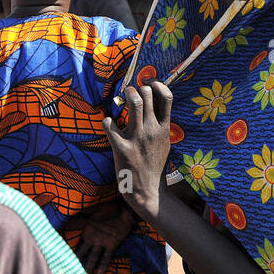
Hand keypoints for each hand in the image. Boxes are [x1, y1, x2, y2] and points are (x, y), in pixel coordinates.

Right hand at [73, 203, 133, 273]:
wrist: (124, 211)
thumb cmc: (109, 208)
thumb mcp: (95, 209)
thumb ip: (83, 212)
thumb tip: (70, 209)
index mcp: (87, 232)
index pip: (76, 243)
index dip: (69, 251)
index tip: (60, 259)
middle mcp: (92, 240)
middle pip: (82, 253)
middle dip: (76, 263)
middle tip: (69, 273)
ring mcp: (101, 244)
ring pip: (93, 257)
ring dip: (89, 267)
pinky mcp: (112, 246)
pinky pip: (106, 257)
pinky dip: (103, 265)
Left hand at [103, 82, 172, 220]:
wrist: (148, 192)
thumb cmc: (156, 166)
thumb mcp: (165, 143)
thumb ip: (161, 125)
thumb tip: (156, 106)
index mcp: (164, 128)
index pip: (166, 97)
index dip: (157, 83)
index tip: (149, 82)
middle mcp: (152, 130)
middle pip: (147, 94)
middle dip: (137, 87)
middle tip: (130, 91)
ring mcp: (137, 138)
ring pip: (134, 102)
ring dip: (125, 94)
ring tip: (121, 98)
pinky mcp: (121, 147)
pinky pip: (109, 124)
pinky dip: (106, 120)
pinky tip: (108, 124)